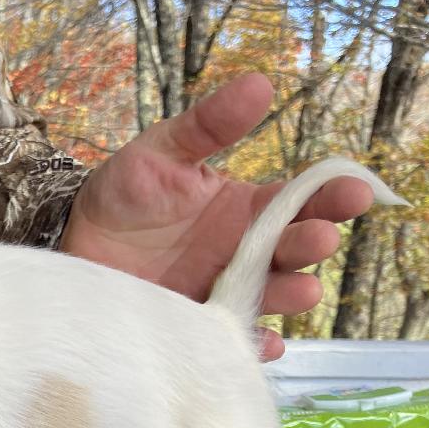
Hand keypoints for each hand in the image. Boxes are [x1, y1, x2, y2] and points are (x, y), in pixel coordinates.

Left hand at [59, 73, 373, 359]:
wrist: (75, 241)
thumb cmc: (124, 193)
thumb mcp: (163, 150)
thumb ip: (208, 126)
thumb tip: (259, 84)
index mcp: (245, 209)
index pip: (299, 201)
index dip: (330, 196)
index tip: (354, 191)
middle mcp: (244, 253)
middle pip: (292, 251)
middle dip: (311, 244)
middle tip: (320, 238)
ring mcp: (223, 292)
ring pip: (270, 297)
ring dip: (291, 295)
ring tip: (303, 291)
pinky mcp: (197, 326)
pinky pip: (231, 340)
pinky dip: (251, 344)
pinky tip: (263, 343)